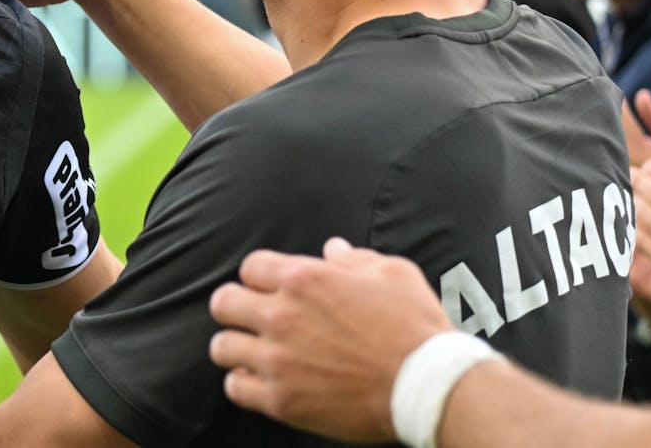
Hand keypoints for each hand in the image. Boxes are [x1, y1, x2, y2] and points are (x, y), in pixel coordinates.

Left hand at [207, 238, 450, 442]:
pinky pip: (236, 388)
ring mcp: (277, 360)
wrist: (428, 386)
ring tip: (256, 353)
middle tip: (253, 319)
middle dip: (236, 308)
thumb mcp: (393, 274)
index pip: (250, 267)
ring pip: (222, 347)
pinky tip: (264, 381)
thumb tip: (332, 249)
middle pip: (223, 303)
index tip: (274, 291)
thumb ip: (355, 259)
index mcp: (304, 279)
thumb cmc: (415, 327)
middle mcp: (282, 315)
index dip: (261, 278)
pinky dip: (245, 384)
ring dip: (237, 347)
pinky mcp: (282, 400)